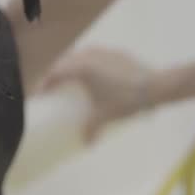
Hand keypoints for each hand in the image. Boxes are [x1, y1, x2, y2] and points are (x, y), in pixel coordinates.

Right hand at [38, 47, 154, 141]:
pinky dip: (87, 63)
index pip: (54, 73)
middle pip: (63, 61)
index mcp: (79, 68)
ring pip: (78, 55)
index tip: (39, 93)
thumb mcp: (104, 115)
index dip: (44, 83)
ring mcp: (102, 51)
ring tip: (71, 79)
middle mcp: (87, 55)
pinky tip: (93, 74)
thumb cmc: (124, 99)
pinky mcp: (114, 52)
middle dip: (55, 73)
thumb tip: (86, 144)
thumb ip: (91, 128)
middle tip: (51, 86)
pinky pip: (93, 55)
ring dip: (71, 65)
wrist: (155, 86)